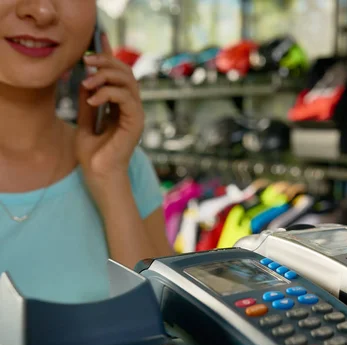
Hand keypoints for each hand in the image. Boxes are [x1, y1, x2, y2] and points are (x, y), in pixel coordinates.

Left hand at [76, 34, 143, 196]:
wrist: (99, 175)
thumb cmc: (93, 155)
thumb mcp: (85, 121)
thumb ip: (88, 101)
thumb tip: (85, 79)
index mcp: (121, 106)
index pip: (119, 75)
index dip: (110, 57)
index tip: (97, 42)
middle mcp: (131, 108)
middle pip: (126, 73)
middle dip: (106, 62)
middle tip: (86, 62)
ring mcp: (135, 115)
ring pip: (129, 82)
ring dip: (106, 76)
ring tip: (87, 82)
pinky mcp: (136, 122)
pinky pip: (127, 98)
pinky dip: (108, 93)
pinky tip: (92, 99)